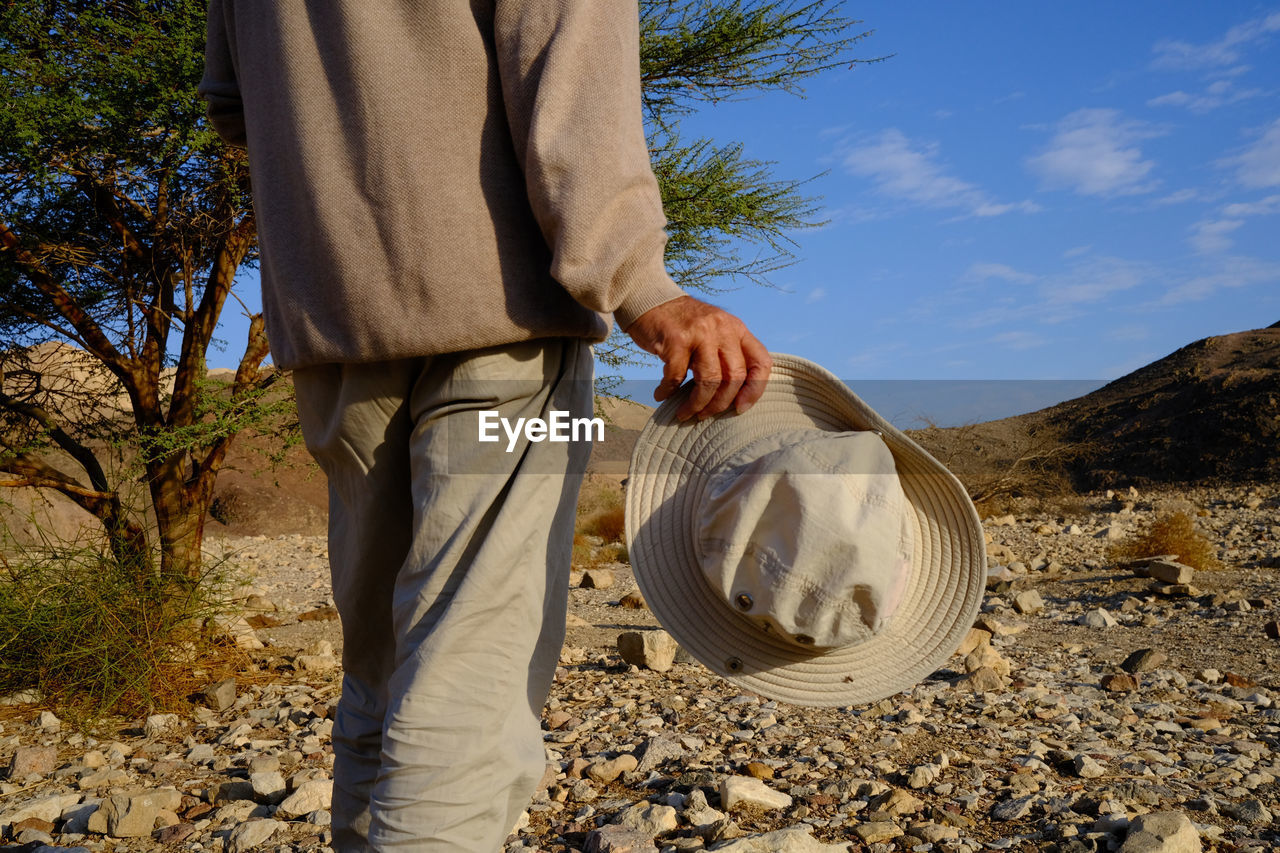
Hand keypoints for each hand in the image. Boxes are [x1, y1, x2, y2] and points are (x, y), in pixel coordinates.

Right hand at [624, 296, 771, 420]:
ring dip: (697, 403)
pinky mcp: (676, 339)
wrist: (649, 298)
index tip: (740, 408)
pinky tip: (662, 395)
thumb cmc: (682, 324)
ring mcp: (700, 332)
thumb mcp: (714, 331)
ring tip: (685, 412)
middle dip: (720, 404)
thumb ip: (727, 354)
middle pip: (735, 377)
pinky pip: (677, 376)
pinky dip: (669, 391)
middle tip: (705, 414)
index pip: (761, 362)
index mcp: (737, 328)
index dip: (755, 390)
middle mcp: (723, 328)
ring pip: (709, 381)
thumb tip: (733, 397)